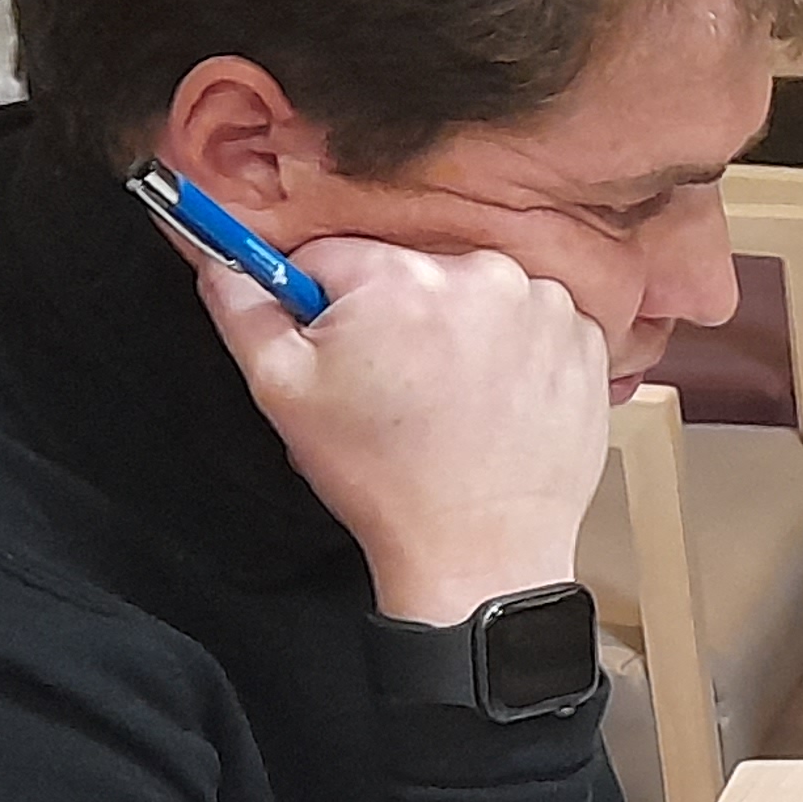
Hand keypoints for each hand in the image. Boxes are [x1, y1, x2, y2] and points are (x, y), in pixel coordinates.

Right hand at [193, 235, 606, 624]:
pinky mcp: (587, 341)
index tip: (336, 353)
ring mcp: (546, 306)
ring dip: (458, 330)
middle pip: (410, 272)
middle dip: (394, 318)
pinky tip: (495, 401)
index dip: (321, 306)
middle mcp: (484, 274)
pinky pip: (530, 322)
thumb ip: (242, 307)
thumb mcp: (284, 392)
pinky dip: (513, 351)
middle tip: (396, 390)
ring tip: (450, 400)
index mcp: (402, 277)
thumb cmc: (382, 478)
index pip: (332, 256)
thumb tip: (215, 251)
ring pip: (472, 295)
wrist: (480, 550)